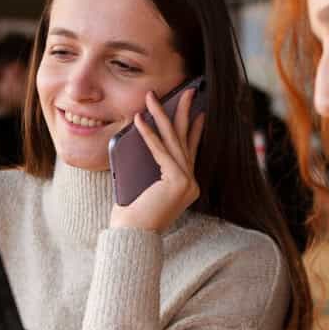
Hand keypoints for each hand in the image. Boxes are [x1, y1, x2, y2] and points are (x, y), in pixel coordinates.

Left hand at [110, 88, 206, 232]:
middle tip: (186, 91)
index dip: (194, 129)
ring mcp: (187, 183)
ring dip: (162, 115)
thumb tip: (144, 140)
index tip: (197, 112)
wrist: (131, 238)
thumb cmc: (132, 216)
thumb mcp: (144, 186)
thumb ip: (150, 167)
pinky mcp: (177, 182)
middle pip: (186, 140)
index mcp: (186, 187)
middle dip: (183, 112)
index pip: (190, 151)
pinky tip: (140, 118)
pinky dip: (148, 133)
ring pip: (174, 141)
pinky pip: (160, 151)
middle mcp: (191, 184)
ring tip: (152, 96)